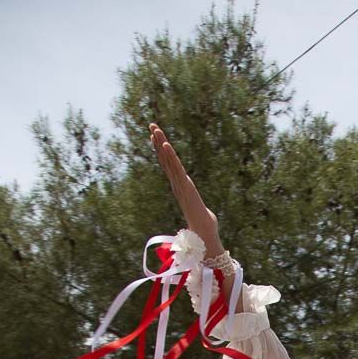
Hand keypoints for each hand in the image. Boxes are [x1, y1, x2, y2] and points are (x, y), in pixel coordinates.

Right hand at [149, 123, 221, 255]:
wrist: (204, 234)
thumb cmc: (204, 227)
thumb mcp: (201, 212)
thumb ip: (199, 210)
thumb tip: (206, 216)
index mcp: (180, 187)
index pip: (168, 165)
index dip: (161, 150)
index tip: (155, 136)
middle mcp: (177, 184)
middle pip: (165, 158)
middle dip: (158, 141)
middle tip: (151, 124)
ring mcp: (180, 185)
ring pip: (168, 160)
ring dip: (161, 143)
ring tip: (154, 128)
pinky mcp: (185, 187)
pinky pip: (176, 168)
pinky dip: (170, 156)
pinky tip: (165, 144)